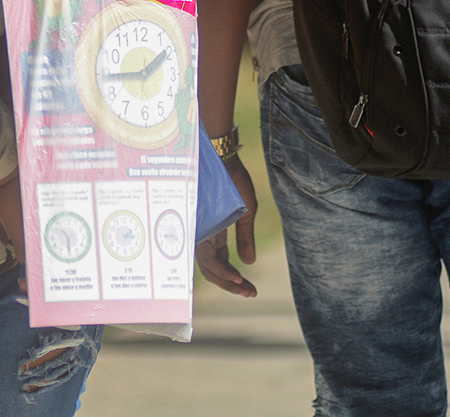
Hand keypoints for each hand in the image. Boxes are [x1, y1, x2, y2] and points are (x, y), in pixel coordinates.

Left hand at [195, 155, 257, 296]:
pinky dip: (219, 267)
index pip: (219, 263)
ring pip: (207, 265)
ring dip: (226, 280)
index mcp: (215, 232)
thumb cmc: (233, 180)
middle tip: (249, 293)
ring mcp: (200, 229)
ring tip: (244, 287)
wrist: (223, 156)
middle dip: (230, 284)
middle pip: (211, 269)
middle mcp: (204, 234)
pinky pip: (204, 253)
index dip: (233, 279)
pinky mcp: (198, 224)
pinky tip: (235, 275)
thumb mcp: (246, 212)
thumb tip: (249, 263)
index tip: (251, 289)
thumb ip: (245, 238)